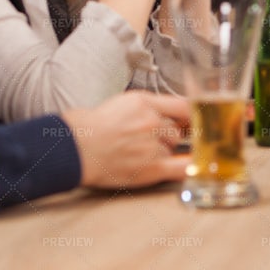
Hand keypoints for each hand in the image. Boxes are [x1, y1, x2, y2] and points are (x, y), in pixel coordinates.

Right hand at [63, 91, 190, 188]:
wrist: (73, 148)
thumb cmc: (90, 127)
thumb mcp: (122, 103)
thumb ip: (147, 105)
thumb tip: (171, 110)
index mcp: (143, 101)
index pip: (182, 105)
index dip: (191, 114)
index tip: (193, 119)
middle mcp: (151, 121)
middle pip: (176, 129)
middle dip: (167, 136)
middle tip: (146, 141)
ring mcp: (152, 144)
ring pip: (172, 147)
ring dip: (162, 151)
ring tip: (138, 153)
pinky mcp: (150, 167)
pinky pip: (180, 167)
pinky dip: (189, 168)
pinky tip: (195, 168)